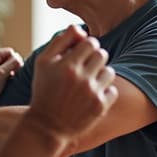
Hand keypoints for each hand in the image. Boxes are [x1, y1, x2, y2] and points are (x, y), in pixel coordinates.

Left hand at [0, 48, 23, 108]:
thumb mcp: (1, 72)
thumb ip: (13, 63)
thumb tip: (19, 58)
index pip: (10, 52)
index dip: (15, 61)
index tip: (14, 72)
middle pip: (11, 60)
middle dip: (14, 68)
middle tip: (11, 78)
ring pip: (10, 69)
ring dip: (13, 75)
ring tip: (9, 83)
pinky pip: (7, 76)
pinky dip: (10, 80)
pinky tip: (8, 87)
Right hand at [25, 25, 117, 148]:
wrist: (46, 127)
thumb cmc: (44, 90)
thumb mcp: (43, 63)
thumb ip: (61, 42)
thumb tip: (80, 30)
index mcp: (66, 65)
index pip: (90, 42)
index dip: (85, 47)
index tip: (78, 56)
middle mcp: (81, 78)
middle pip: (102, 54)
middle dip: (93, 59)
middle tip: (83, 69)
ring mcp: (92, 93)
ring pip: (109, 71)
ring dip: (100, 75)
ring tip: (87, 83)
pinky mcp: (100, 107)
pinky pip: (112, 90)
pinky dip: (104, 92)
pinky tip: (90, 97)